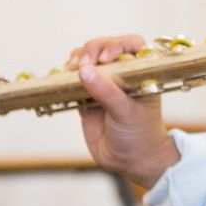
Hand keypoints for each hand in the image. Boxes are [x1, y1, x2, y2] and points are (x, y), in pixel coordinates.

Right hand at [67, 35, 178, 188]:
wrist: (130, 160)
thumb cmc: (139, 133)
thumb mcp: (126, 112)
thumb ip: (106, 91)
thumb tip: (83, 70)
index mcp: (141, 71)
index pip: (132, 44)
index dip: (118, 44)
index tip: (106, 57)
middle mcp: (123, 73)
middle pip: (105, 47)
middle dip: (93, 50)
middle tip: (83, 64)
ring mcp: (104, 83)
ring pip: (88, 60)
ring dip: (78, 59)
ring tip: (72, 69)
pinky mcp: (87, 95)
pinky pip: (75, 78)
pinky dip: (67, 74)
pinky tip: (64, 76)